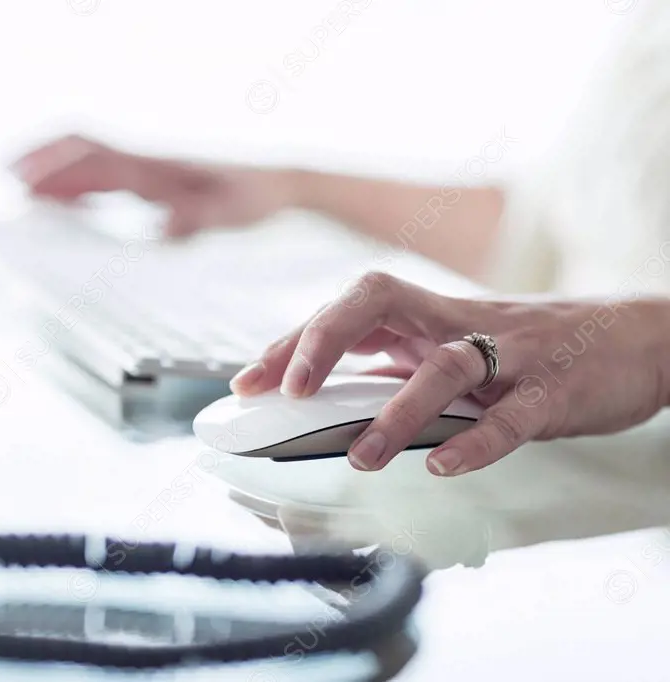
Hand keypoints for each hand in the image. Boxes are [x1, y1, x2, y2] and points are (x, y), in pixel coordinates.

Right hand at [12, 135, 293, 237]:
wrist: (275, 182)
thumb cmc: (252, 198)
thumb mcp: (228, 214)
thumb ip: (195, 219)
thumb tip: (163, 229)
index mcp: (158, 167)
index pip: (97, 161)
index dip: (58, 170)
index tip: (24, 182)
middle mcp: (147, 161)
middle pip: (83, 149)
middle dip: (42, 160)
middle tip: (5, 177)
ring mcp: (148, 165)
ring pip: (90, 157)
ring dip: (55, 169)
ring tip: (21, 188)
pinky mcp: (153, 175)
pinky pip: (105, 172)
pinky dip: (78, 182)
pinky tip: (68, 202)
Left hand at [230, 272, 669, 475]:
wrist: (637, 335)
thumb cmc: (529, 347)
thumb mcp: (453, 348)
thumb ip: (395, 367)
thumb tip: (326, 401)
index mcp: (428, 314)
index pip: (347, 309)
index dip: (294, 340)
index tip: (249, 381)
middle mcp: (459, 323)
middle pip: (378, 303)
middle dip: (323, 341)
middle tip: (289, 393)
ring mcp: (509, 353)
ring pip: (444, 366)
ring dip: (396, 411)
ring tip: (361, 457)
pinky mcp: (556, 389)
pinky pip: (514, 414)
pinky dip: (477, 440)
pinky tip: (444, 465)